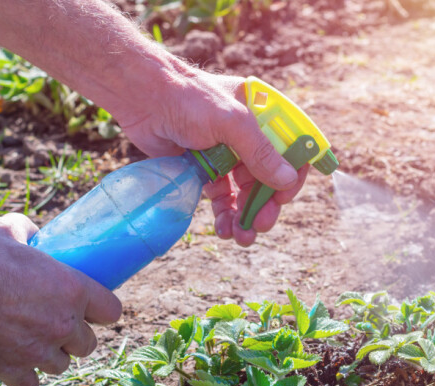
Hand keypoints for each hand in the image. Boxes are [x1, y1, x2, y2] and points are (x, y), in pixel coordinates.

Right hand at [0, 214, 121, 385]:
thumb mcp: (4, 231)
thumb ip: (25, 229)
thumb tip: (31, 231)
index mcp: (73, 290)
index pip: (112, 311)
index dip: (102, 310)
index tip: (90, 309)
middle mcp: (64, 324)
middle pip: (88, 344)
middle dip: (74, 337)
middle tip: (55, 325)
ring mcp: (40, 352)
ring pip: (61, 365)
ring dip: (50, 356)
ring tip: (32, 343)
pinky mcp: (15, 371)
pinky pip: (32, 384)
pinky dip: (24, 376)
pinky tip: (14, 362)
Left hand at [118, 71, 308, 245]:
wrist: (142, 98)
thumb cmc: (188, 99)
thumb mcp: (231, 122)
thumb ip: (260, 152)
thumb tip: (287, 181)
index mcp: (264, 117)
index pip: (291, 151)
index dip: (291, 177)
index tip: (281, 199)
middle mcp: (249, 136)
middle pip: (269, 178)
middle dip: (266, 205)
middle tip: (260, 225)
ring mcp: (228, 154)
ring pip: (246, 192)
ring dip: (246, 216)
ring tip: (242, 238)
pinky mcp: (206, 169)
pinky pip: (223, 197)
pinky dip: (226, 215)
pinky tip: (225, 229)